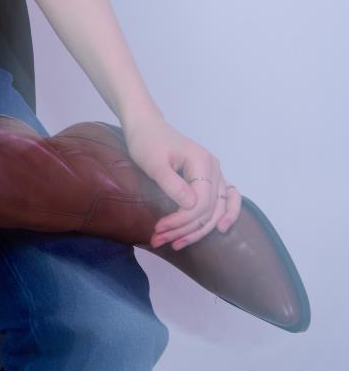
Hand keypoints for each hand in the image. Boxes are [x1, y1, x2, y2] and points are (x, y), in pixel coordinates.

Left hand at [121, 112, 241, 249]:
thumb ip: (172, 183)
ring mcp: (214, 173)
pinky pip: (226, 199)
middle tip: (159, 240)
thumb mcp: (153, 162)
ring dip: (198, 230)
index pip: (201, 202)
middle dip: (185, 229)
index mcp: (202, 162)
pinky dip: (225, 215)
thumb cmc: (146, 141)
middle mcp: (214, 168)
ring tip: (175, 243)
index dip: (182, 220)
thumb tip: (192, 206)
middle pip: (209, 210)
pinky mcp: (208, 178)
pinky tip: (220, 229)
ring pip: (217, 209)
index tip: (159, 228)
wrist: (145, 126)